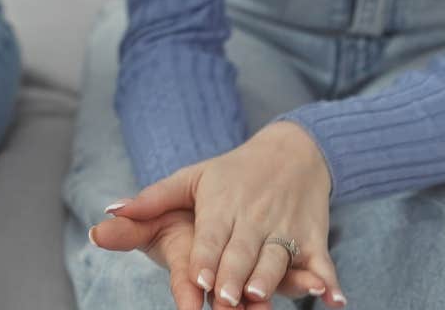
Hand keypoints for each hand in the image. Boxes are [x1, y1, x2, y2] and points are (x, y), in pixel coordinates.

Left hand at [90, 122, 344, 308]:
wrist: (294, 149)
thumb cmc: (233, 171)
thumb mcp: (191, 178)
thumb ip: (152, 200)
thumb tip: (108, 211)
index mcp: (221, 205)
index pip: (211, 236)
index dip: (206, 257)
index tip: (198, 278)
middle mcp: (253, 218)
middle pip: (242, 252)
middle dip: (234, 275)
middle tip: (226, 299)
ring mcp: (285, 229)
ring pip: (278, 257)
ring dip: (272, 277)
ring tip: (259, 294)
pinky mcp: (313, 238)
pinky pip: (322, 262)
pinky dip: (329, 281)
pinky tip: (335, 299)